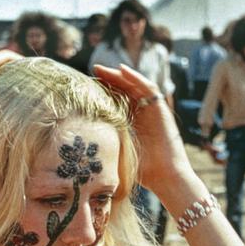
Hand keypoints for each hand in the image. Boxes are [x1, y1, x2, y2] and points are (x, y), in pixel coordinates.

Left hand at [93, 63, 189, 194]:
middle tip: (93, 71)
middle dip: (108, 80)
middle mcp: (141, 113)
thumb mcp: (118, 153)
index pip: (115, 101)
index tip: (84, 87)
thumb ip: (106, 144)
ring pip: (134, 85)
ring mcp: (151, 110)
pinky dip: (136, 77)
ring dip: (119, 75)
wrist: (166, 176)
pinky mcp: (161, 108)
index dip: (102, 92)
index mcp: (131, 122)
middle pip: (124, 90)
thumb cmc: (143, 172)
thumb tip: (79, 145)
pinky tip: (122, 70)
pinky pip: (148, 87)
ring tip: (102, 69)